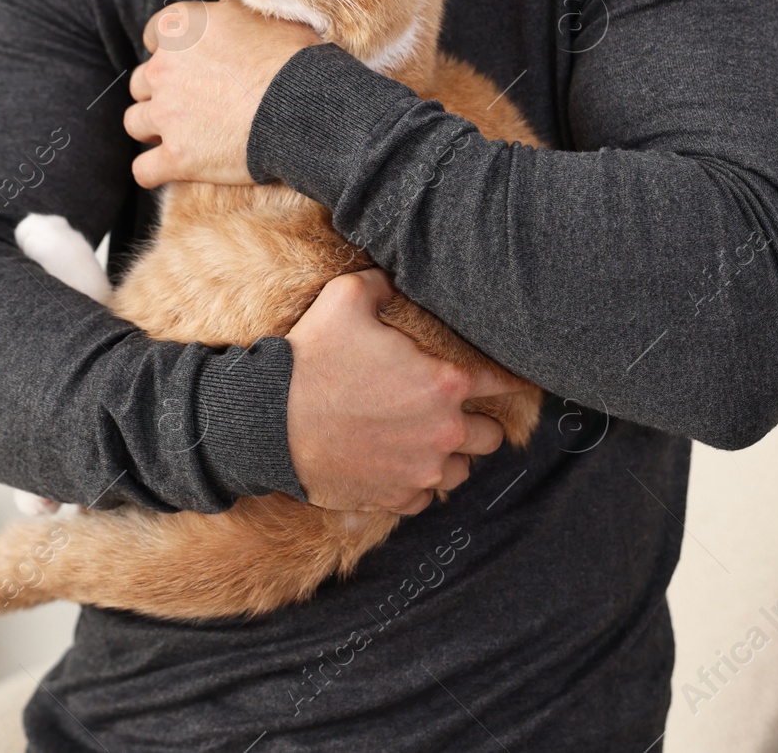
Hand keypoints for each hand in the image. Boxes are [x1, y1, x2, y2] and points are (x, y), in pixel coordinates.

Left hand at [124, 0, 318, 187]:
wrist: (304, 107)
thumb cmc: (292, 59)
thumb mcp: (267, 18)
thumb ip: (235, 12)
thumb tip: (224, 6)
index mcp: (180, 28)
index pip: (153, 35)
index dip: (171, 51)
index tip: (189, 63)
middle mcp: (163, 69)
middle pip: (140, 82)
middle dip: (160, 92)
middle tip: (189, 103)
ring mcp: (166, 115)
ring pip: (134, 122)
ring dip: (152, 128)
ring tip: (178, 135)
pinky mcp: (177, 157)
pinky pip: (143, 170)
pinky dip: (153, 171)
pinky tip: (167, 171)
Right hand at [285, 269, 518, 514]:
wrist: (267, 423)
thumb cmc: (310, 360)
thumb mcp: (346, 298)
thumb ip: (384, 285)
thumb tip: (397, 278)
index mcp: (445, 382)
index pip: (503, 383)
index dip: (509, 379)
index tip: (510, 381)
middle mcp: (444, 432)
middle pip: (491, 435)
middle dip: (477, 420)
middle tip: (453, 410)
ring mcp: (421, 471)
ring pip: (462, 471)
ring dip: (451, 456)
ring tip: (429, 441)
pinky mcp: (395, 498)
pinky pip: (426, 497)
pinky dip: (418, 483)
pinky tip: (401, 464)